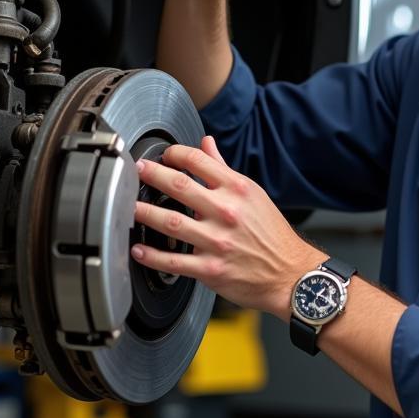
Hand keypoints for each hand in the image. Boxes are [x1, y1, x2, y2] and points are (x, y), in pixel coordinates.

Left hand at [131, 137, 326, 319]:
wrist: (290, 273)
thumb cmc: (271, 234)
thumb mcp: (253, 194)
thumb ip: (224, 169)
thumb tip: (207, 143)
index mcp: (237, 190)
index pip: (199, 161)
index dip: (176, 154)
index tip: (164, 155)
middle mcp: (226, 212)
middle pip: (180, 186)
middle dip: (153, 175)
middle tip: (137, 170)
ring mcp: (217, 242)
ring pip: (171, 222)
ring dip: (145, 213)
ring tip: (128, 206)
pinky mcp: (211, 269)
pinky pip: (174, 261)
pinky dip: (152, 256)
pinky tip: (138, 249)